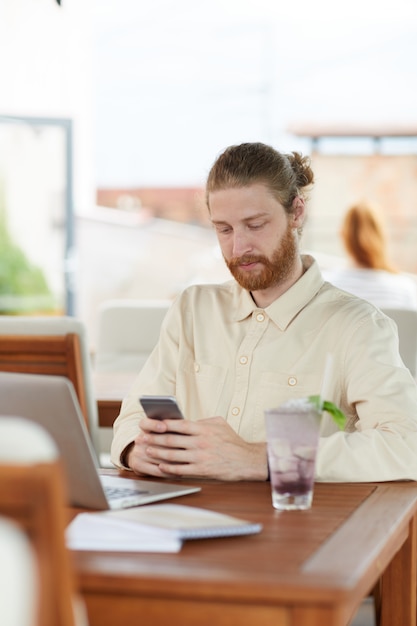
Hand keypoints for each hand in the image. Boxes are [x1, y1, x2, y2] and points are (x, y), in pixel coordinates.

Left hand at [127, 415, 267, 480]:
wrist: (246, 460)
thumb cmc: (232, 441)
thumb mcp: (219, 423)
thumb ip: (202, 421)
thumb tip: (186, 420)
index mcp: (203, 429)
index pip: (177, 424)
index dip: (161, 424)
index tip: (149, 423)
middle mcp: (200, 442)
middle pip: (171, 439)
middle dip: (153, 438)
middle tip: (141, 437)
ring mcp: (200, 457)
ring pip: (172, 455)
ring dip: (157, 452)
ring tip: (146, 450)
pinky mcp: (201, 470)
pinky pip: (180, 469)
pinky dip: (168, 468)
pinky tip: (159, 466)